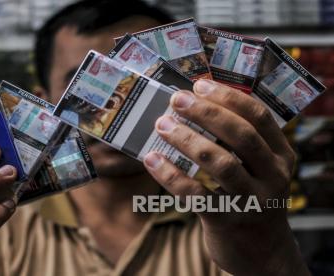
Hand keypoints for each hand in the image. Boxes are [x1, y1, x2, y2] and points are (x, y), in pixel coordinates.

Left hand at [143, 80, 308, 275]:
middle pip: (241, 135)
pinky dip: (170, 174)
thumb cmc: (249, 199)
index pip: (259, 117)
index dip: (228, 98)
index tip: (200, 85)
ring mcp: (252, 200)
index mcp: (280, 155)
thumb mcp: (256, 170)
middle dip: (207, 113)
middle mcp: (272, 176)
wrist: (260, 253)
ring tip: (162, 124)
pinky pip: (195, 194)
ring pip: (220, 163)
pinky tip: (152, 159)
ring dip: (187, 139)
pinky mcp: (227, 220)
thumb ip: (236, 144)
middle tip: (177, 100)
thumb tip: (192, 108)